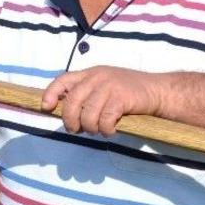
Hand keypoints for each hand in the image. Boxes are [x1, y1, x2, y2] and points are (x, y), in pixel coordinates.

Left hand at [41, 66, 164, 136]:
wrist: (157, 91)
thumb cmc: (128, 93)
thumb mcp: (104, 86)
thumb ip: (86, 95)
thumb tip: (65, 114)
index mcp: (89, 74)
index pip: (62, 80)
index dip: (50, 94)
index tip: (46, 107)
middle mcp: (97, 77)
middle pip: (72, 102)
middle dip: (71, 121)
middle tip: (77, 131)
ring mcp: (109, 86)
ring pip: (87, 115)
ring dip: (91, 128)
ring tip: (99, 130)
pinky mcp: (121, 98)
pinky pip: (104, 120)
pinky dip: (106, 130)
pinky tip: (111, 130)